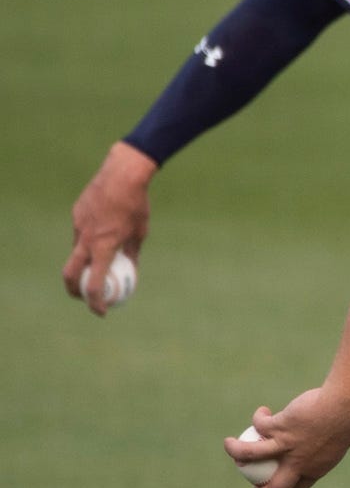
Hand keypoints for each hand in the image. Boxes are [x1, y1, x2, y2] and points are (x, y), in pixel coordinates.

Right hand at [64, 143, 157, 314]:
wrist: (122, 175)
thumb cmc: (137, 205)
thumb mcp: (140, 234)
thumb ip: (132, 255)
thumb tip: (131, 273)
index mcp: (104, 247)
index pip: (95, 284)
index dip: (96, 302)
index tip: (101, 312)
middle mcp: (86, 239)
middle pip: (70, 273)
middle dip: (74, 290)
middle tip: (84, 297)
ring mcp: (78, 225)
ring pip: (76, 250)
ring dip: (84, 260)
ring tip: (100, 259)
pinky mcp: (76, 214)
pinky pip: (80, 233)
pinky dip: (88, 239)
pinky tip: (102, 228)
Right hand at [227, 387, 349, 487]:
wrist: (347, 407)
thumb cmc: (345, 419)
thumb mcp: (335, 438)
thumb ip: (320, 446)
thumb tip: (305, 443)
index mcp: (315, 469)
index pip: (296, 487)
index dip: (284, 487)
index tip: (277, 478)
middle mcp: (299, 463)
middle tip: (253, 479)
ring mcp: (287, 446)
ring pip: (250, 456)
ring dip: (235, 451)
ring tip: (228, 443)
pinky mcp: (280, 428)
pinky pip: (259, 425)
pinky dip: (258, 418)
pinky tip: (262, 411)